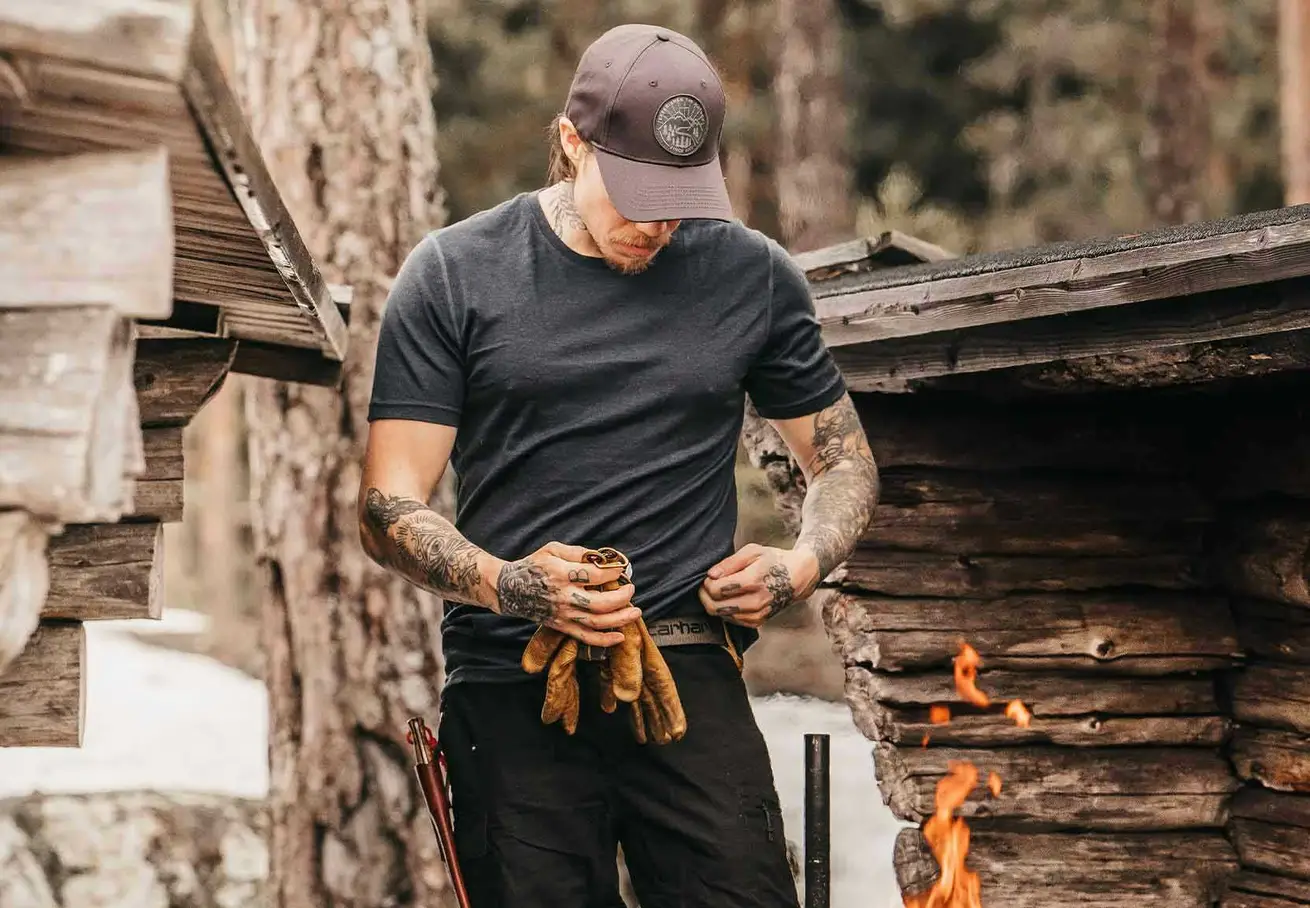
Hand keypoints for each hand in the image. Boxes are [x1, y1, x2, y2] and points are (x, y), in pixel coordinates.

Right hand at [495, 541, 639, 646]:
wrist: (510, 588)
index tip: (621, 570)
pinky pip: (586, 638)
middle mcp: (563, 597)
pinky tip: (620, 637)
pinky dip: (605, 640)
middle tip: (631, 590)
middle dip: (622, 598)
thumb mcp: (552, 549)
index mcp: (561, 574)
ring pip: (596, 623)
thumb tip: (602, 557)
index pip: (594, 576)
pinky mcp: (562, 626)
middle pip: (599, 603)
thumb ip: (578, 552)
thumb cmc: (533, 565)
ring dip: (620, 619)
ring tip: (635, 612)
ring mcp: (563, 614)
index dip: (612, 573)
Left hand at [698, 544, 818, 628]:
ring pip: (722, 616)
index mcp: (753, 581)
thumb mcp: (752, 551)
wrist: (798, 576)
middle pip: (716, 607)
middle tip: (706, 586)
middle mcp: (755, 601)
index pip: (716, 590)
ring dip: (714, 604)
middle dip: (705, 596)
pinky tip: (729, 600)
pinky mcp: (758, 621)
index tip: (708, 577)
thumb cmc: (774, 560)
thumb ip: (729, 563)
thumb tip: (711, 575)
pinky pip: (733, 621)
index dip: (706, 584)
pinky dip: (726, 611)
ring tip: (718, 591)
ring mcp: (758, 614)